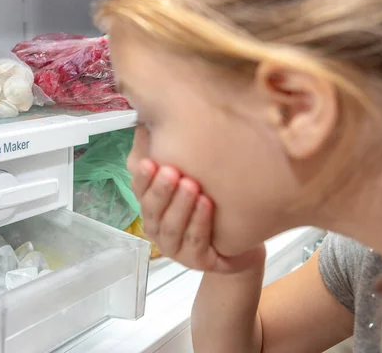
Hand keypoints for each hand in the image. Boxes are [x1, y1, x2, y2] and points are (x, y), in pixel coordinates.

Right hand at [128, 127, 265, 272]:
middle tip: (171, 171)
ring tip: (191, 185)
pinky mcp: (198, 261)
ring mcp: (176, 248)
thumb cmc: (210, 204)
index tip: (149, 161)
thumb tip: (147, 121)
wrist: (242, 240)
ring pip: (171, 228)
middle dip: (161, 190)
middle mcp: (159, 228)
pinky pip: (195, 242)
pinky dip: (199, 223)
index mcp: (153, 206)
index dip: (142, 178)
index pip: (139, 191)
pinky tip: (208, 204)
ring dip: (180, 206)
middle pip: (152, 210)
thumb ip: (166, 151)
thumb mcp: (189, 174)